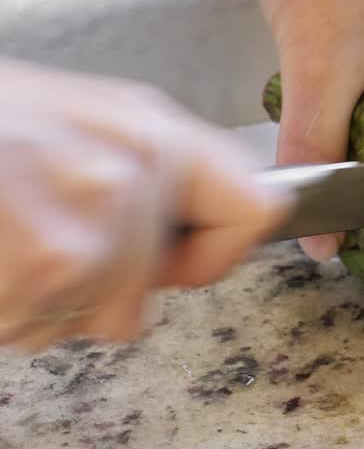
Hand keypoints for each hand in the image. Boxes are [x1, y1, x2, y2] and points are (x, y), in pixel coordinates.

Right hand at [0, 61, 289, 351]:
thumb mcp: (68, 123)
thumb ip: (145, 178)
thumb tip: (199, 246)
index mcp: (148, 125)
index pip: (253, 208)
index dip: (213, 255)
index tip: (176, 266)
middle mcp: (134, 161)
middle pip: (153, 290)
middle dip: (90, 293)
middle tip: (28, 242)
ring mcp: (93, 209)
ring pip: (92, 318)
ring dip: (33, 303)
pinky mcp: (51, 258)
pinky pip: (37, 325)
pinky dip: (3, 311)